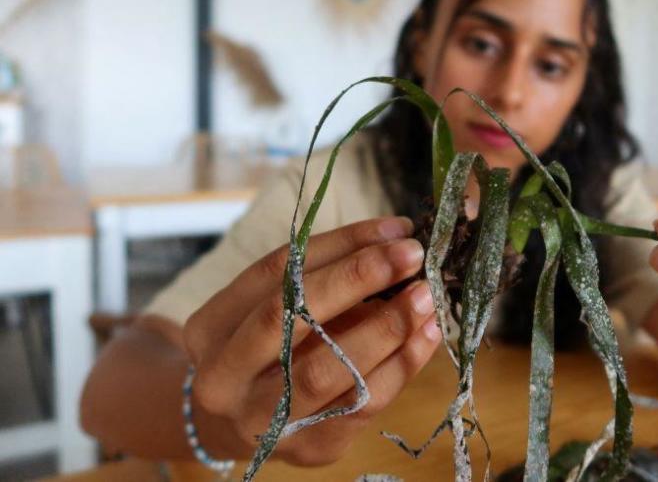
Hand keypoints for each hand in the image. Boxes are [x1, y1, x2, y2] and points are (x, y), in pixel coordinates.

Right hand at [182, 216, 440, 465]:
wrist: (240, 424)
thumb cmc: (267, 348)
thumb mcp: (275, 304)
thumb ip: (325, 271)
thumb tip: (395, 236)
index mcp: (209, 327)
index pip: (276, 272)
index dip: (340, 245)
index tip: (394, 229)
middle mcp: (224, 378)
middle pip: (291, 319)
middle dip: (357, 280)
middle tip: (411, 256)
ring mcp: (264, 420)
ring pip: (328, 369)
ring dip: (387, 327)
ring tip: (427, 297)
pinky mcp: (310, 447)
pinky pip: (362, 403)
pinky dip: (402, 364)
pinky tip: (427, 335)